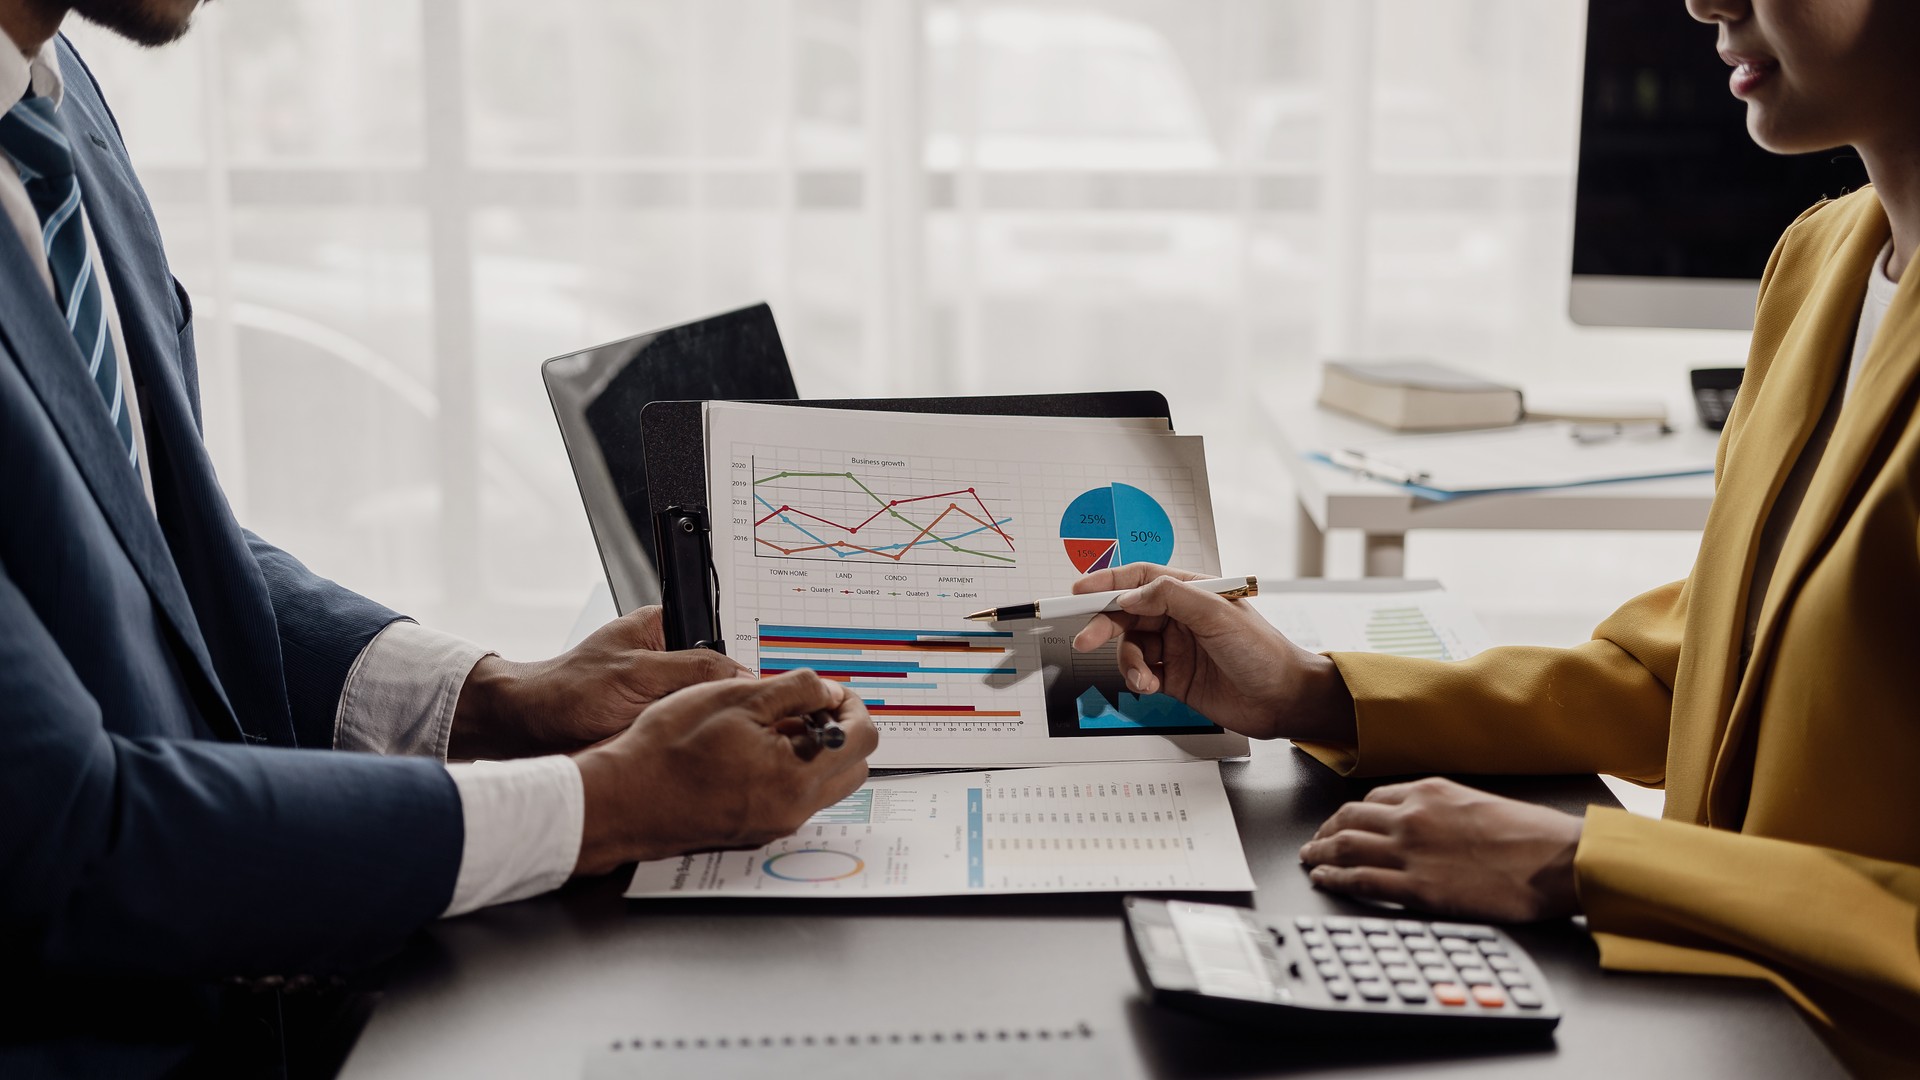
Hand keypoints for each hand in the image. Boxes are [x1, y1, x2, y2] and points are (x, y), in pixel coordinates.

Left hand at [450, 606, 751, 759]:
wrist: (526, 730)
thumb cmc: (567, 691)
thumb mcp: (637, 675)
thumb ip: (692, 670)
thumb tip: (743, 674)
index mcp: (664, 627)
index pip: (721, 631)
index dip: (750, 650)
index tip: (776, 672)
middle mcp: (668, 657)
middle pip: (720, 672)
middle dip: (737, 691)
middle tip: (761, 708)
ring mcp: (663, 691)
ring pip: (709, 703)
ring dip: (719, 717)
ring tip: (740, 729)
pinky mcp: (657, 722)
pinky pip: (691, 727)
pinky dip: (700, 737)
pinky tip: (713, 747)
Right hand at [571, 669, 879, 873]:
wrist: (623, 800)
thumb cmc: (667, 750)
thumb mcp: (734, 698)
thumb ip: (795, 691)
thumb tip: (830, 692)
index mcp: (796, 776)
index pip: (863, 739)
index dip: (853, 706)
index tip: (831, 692)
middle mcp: (793, 809)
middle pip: (853, 768)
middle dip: (841, 731)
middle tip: (809, 707)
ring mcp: (775, 824)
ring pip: (825, 785)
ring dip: (816, 752)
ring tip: (775, 725)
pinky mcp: (755, 829)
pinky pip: (794, 799)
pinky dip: (791, 771)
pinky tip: (754, 748)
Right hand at [1069, 564, 1355, 743]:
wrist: (1283, 701)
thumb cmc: (1264, 652)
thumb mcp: (1218, 614)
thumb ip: (1171, 597)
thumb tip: (1131, 595)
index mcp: (1192, 591)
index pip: (1141, 578)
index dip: (1108, 582)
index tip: (1080, 591)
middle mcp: (1180, 616)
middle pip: (1127, 613)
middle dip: (1105, 625)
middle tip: (1086, 638)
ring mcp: (1175, 646)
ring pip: (1130, 646)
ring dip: (1128, 661)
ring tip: (1143, 677)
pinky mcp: (1173, 676)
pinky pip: (1140, 671)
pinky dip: (1138, 678)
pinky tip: (1151, 685)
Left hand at [1300, 778, 1584, 921]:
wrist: (1557, 860)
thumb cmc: (1533, 835)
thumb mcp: (1480, 802)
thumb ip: (1445, 809)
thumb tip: (1431, 822)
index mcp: (1430, 792)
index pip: (1372, 800)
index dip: (1349, 814)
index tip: (1341, 823)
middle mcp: (1412, 816)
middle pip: (1349, 819)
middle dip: (1325, 831)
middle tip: (1314, 842)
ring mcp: (1411, 851)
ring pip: (1346, 846)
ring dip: (1320, 853)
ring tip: (1309, 860)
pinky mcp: (1418, 887)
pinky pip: (1361, 880)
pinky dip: (1335, 879)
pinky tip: (1325, 880)